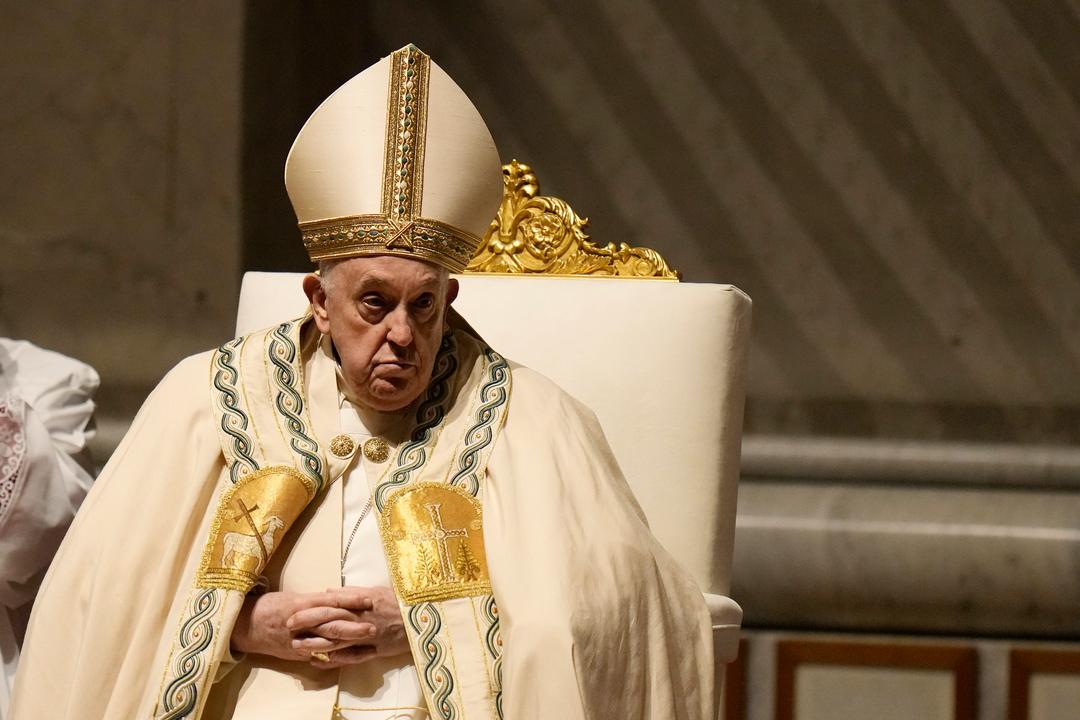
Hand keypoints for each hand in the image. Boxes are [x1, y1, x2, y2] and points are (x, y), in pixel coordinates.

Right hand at [230, 590, 374, 663]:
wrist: (244, 625)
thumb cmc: (270, 606)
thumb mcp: (292, 597)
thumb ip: (315, 600)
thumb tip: (338, 596)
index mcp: (300, 603)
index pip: (330, 600)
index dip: (350, 600)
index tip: (369, 599)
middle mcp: (300, 622)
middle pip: (331, 623)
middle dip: (353, 626)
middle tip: (373, 625)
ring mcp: (297, 639)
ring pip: (326, 642)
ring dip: (348, 643)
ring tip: (367, 642)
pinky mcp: (295, 652)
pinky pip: (318, 656)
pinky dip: (335, 657)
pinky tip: (350, 657)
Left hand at [288, 586, 409, 667]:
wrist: (425, 616)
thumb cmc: (400, 600)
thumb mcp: (376, 590)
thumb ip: (351, 592)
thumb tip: (326, 592)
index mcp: (364, 601)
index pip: (333, 605)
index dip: (312, 609)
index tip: (294, 611)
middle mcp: (364, 619)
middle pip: (332, 622)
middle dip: (309, 626)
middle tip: (289, 627)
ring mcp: (370, 636)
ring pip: (340, 641)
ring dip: (317, 644)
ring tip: (298, 646)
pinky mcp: (377, 650)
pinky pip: (354, 657)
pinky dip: (337, 659)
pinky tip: (321, 661)